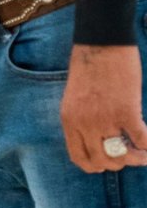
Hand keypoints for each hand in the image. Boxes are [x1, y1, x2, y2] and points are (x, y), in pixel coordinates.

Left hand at [61, 44, 146, 170]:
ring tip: (143, 152)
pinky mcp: (126, 112)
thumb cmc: (90, 66)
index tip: (108, 162)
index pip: (79, 158)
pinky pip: (142, 141)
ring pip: (122, 156)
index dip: (96, 165)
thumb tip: (100, 141)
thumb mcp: (76, 96)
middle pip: (103, 162)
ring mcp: (104, 118)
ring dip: (136, 157)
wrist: (100, 42)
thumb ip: (82, 119)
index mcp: (69, 118)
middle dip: (118, 162)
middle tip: (129, 153)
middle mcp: (83, 122)